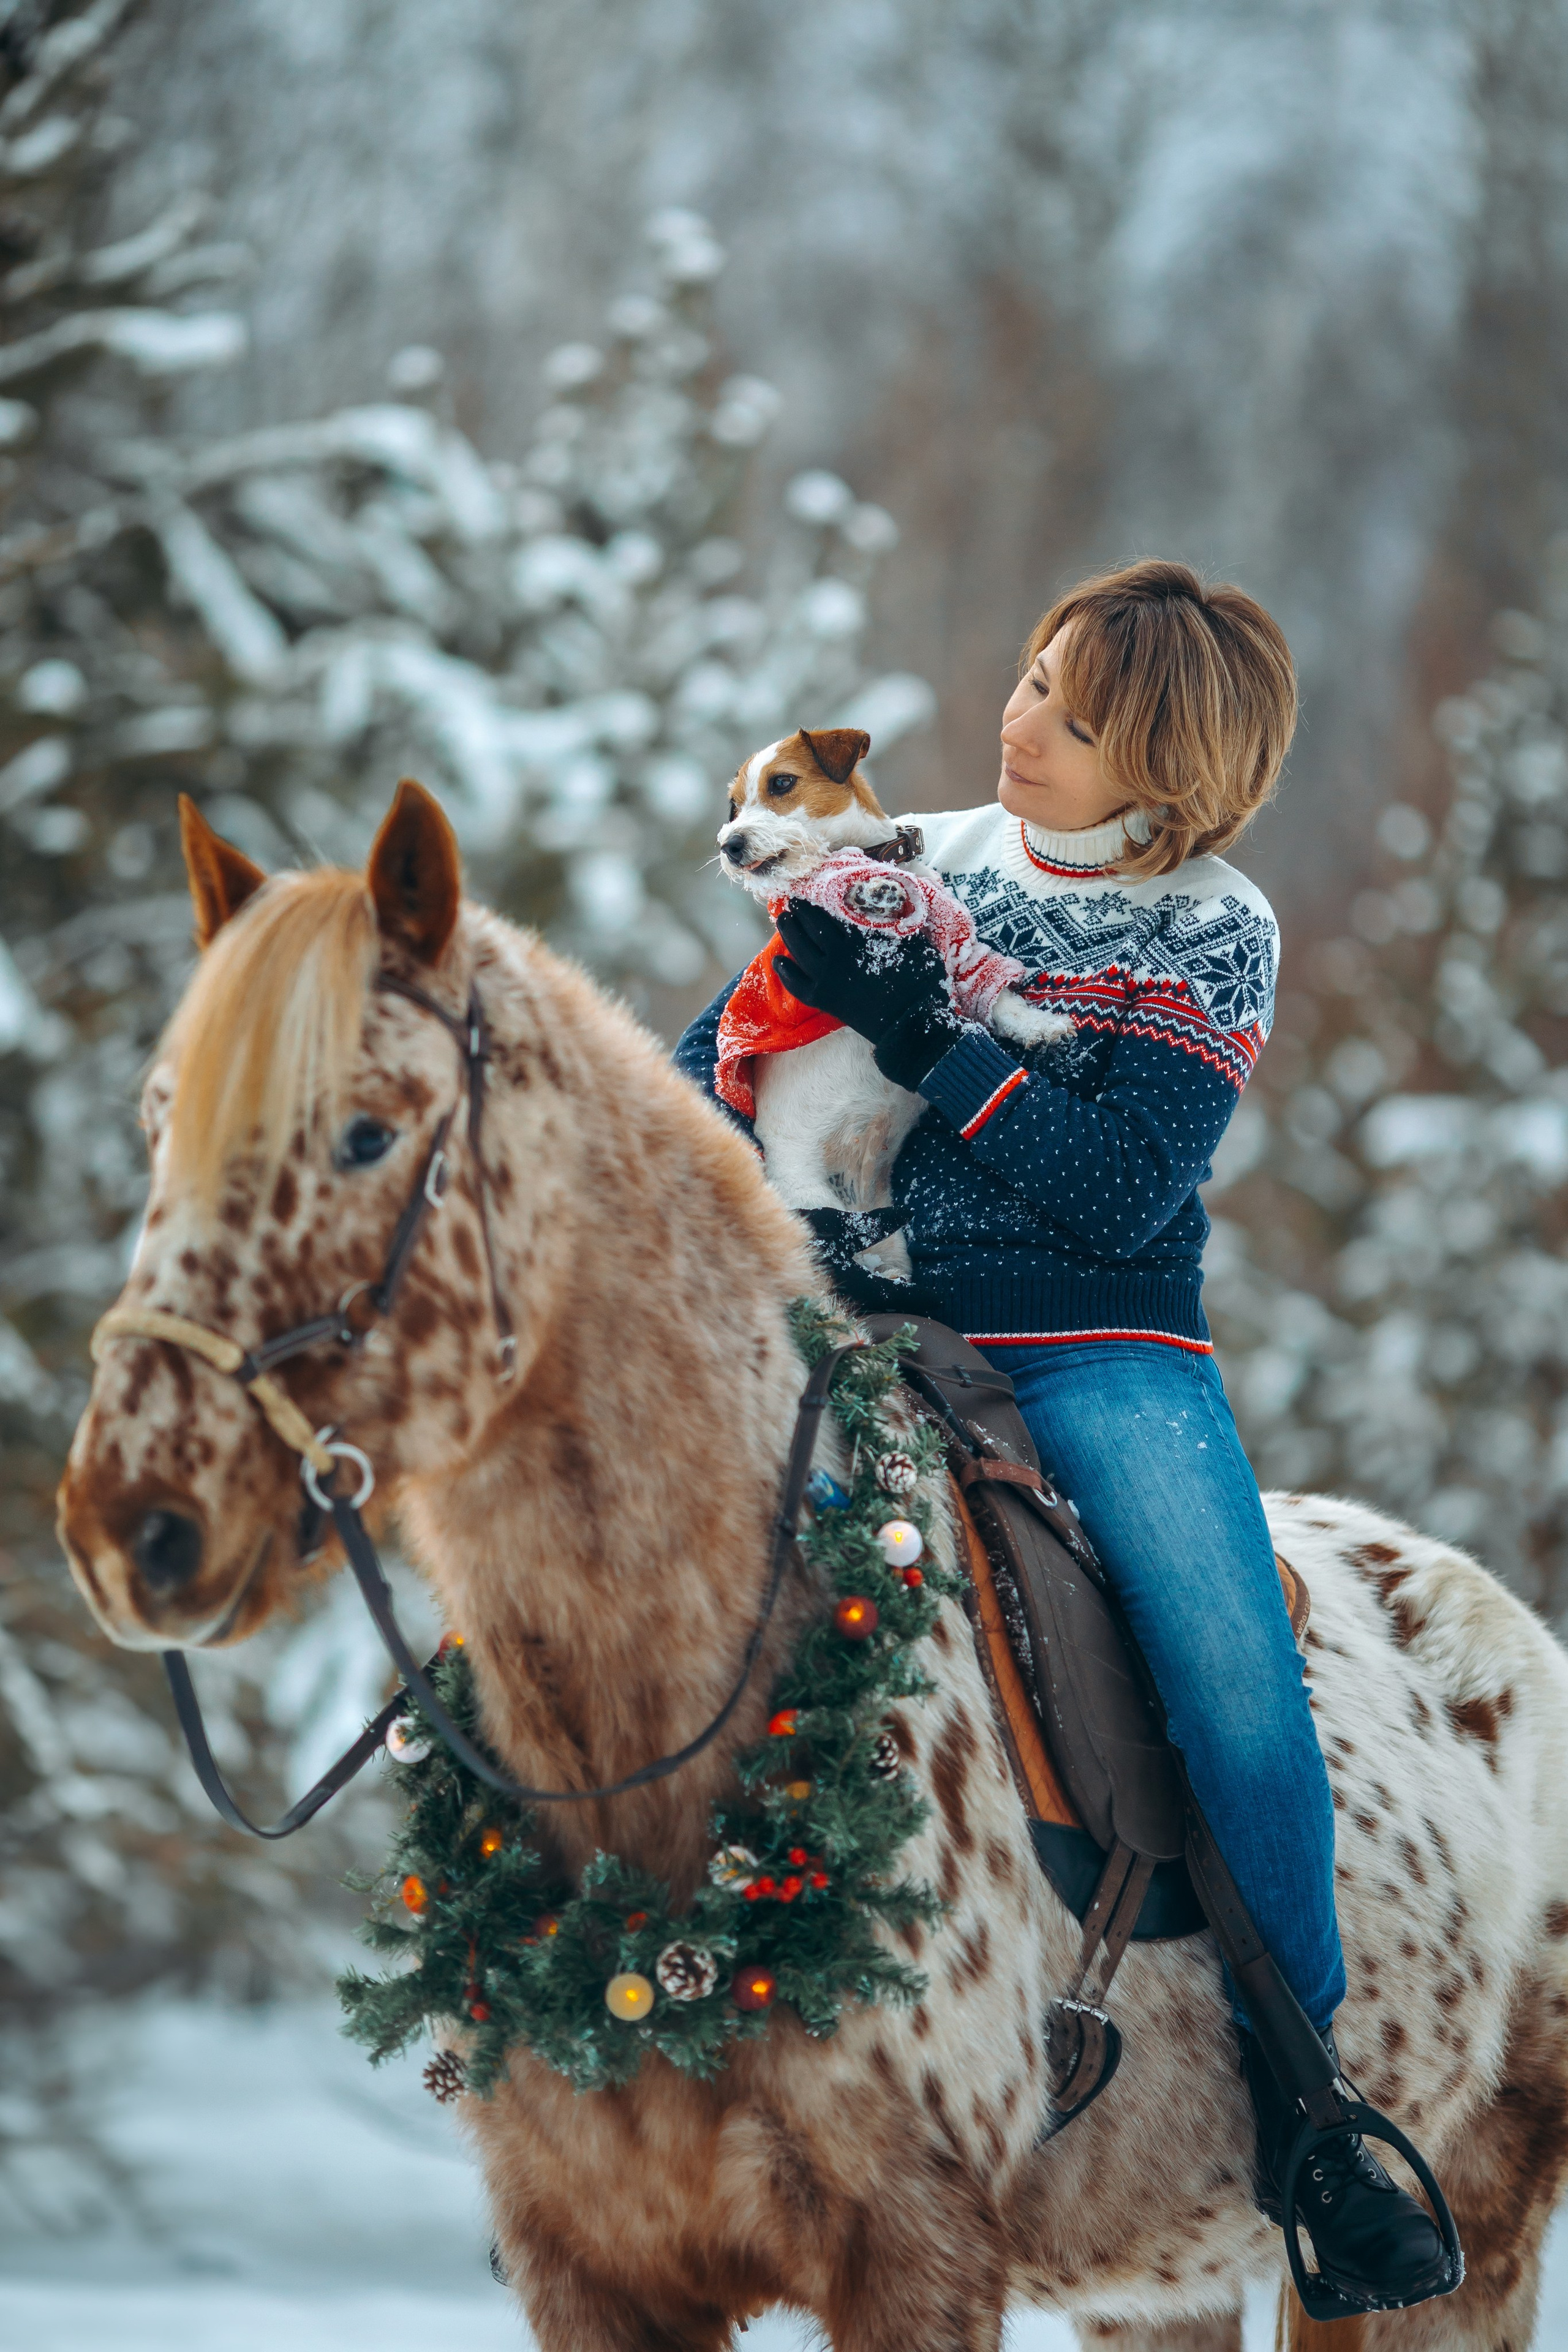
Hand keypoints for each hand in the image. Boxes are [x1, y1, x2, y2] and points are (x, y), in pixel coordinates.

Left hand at [774, 902, 967, 1089]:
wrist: (911, 1022)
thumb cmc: (920, 982)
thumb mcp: (915, 944)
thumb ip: (897, 924)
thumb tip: (890, 903)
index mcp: (861, 938)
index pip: (834, 911)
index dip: (821, 899)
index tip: (812, 889)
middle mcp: (839, 955)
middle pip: (812, 926)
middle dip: (801, 911)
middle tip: (794, 901)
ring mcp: (828, 978)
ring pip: (800, 949)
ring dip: (789, 932)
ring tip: (783, 919)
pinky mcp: (824, 999)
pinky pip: (796, 984)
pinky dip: (785, 972)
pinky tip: (777, 960)